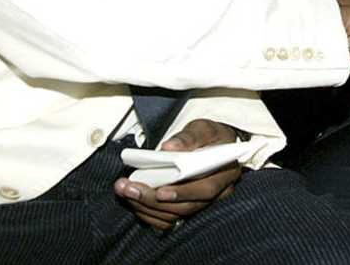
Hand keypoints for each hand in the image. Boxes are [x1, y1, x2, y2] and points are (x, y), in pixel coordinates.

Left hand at [113, 119, 241, 230]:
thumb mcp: (204, 129)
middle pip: (186, 207)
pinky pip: (167, 219)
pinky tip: (132, 199)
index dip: (183, 193)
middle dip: (154, 200)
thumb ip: (189, 137)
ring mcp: (201, 204)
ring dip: (145, 206)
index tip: (160, 192)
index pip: (206, 190)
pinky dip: (148, 213)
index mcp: (225, 173)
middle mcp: (217, 194)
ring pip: (173, 215)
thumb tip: (169, 147)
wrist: (213, 145)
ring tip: (124, 190)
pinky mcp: (187, 208)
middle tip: (129, 188)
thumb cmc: (210, 137)